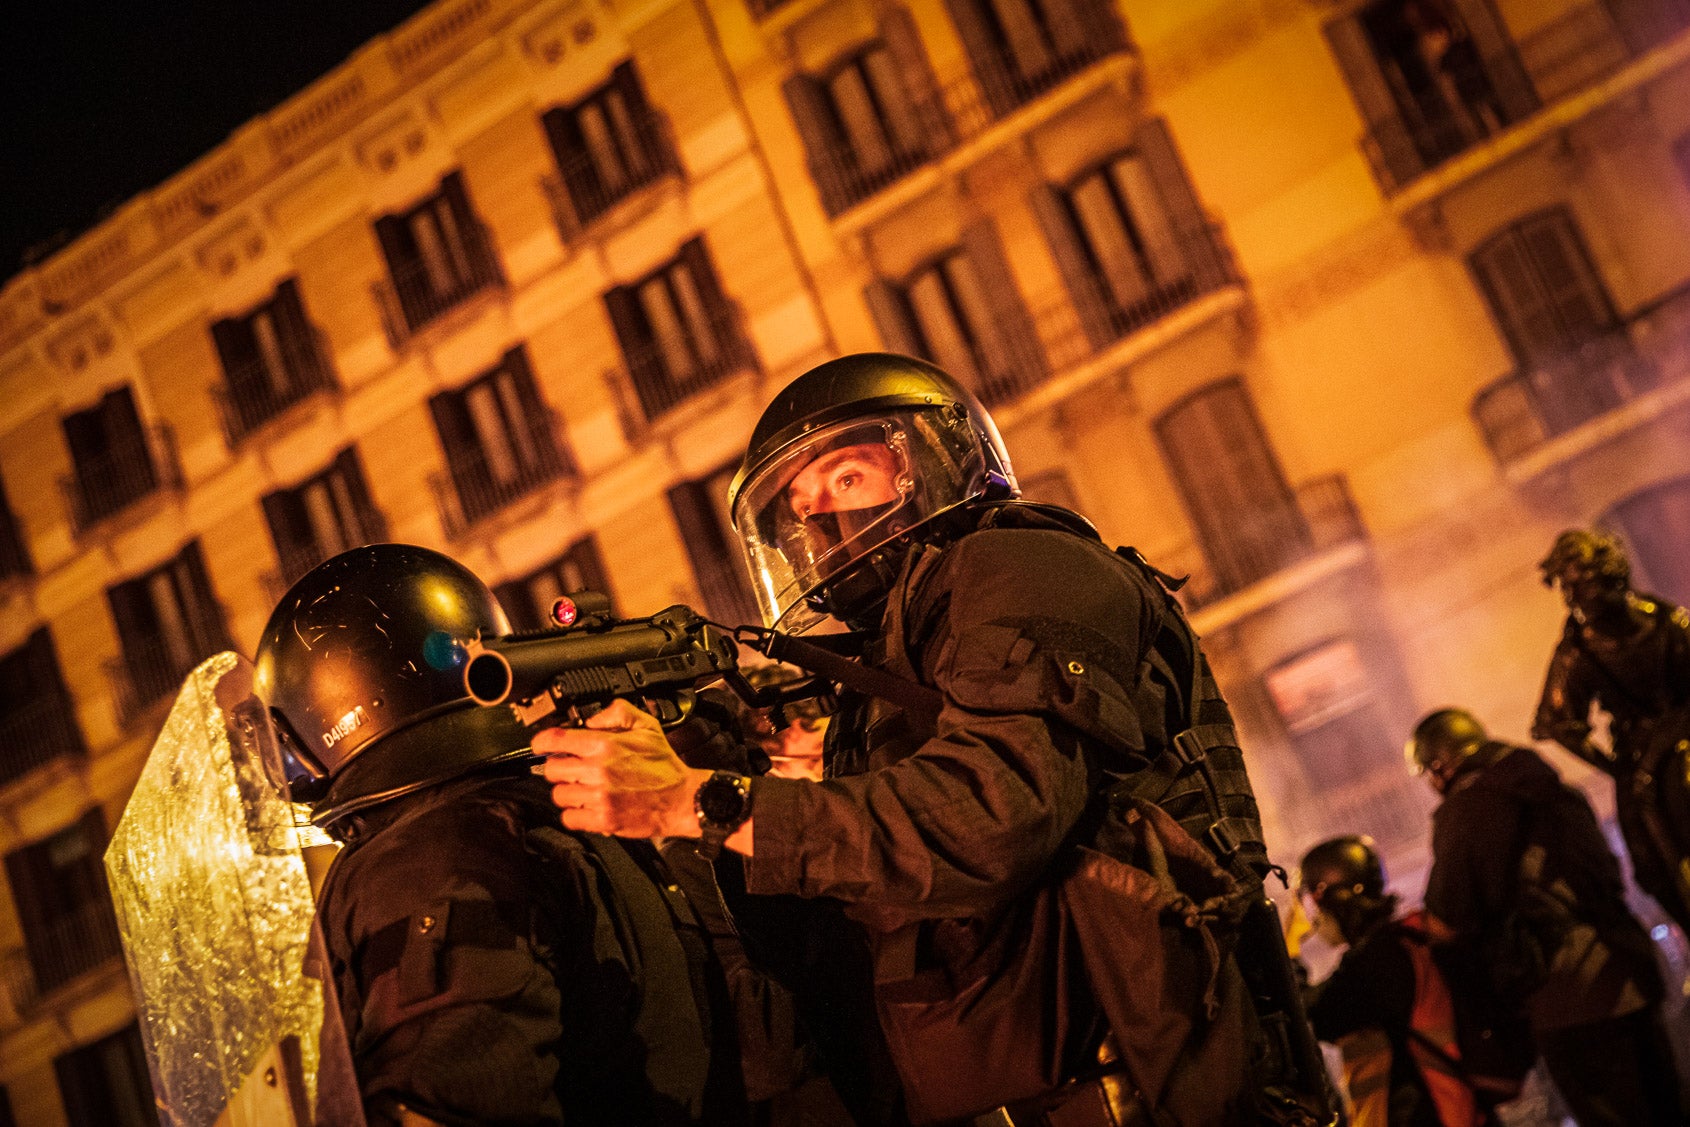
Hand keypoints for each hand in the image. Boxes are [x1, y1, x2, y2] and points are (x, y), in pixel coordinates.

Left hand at [533, 699, 707, 838]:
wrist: (681, 799)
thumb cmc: (663, 766)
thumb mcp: (646, 726)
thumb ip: (618, 713)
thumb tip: (591, 719)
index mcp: (606, 745)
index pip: (557, 740)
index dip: (543, 741)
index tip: (541, 745)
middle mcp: (599, 770)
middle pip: (552, 769)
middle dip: (559, 767)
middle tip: (570, 768)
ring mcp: (599, 797)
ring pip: (558, 795)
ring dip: (567, 791)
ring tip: (581, 789)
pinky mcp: (603, 820)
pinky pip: (569, 818)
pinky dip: (574, 814)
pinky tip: (585, 807)